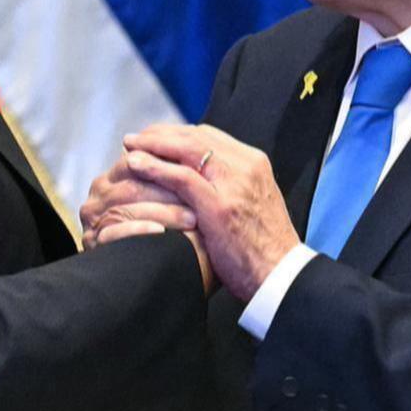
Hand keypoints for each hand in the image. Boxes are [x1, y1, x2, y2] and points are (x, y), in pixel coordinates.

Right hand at [81, 153, 213, 291]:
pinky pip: (113, 234)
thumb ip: (179, 173)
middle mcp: (100, 194)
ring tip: (192, 219)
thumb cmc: (184, 237)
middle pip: (133, 183)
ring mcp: (94, 219)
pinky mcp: (93, 243)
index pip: (140, 160)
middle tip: (202, 196)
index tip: (203, 171)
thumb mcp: (181, 200)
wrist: (171, 279)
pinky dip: (139, 231)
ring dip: (161, 212)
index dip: (171, 165)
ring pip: (125, 207)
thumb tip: (201, 141)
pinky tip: (161, 234)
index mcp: (116, 175)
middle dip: (168, 189)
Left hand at [123, 124, 298, 302]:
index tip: (155, 137)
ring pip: (186, 150)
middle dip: (160, 134)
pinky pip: (181, 177)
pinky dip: (155, 167)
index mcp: (253, 163)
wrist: (282, 277)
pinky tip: (135, 164)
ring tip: (129, 145)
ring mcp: (233, 184)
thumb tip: (200, 178)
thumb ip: (230, 186)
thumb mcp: (251, 204)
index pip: (209, 135)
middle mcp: (245, 166)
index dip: (177, 134)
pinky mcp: (220, 206)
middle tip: (135, 138)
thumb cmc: (263, 248)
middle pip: (195, 136)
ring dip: (152, 145)